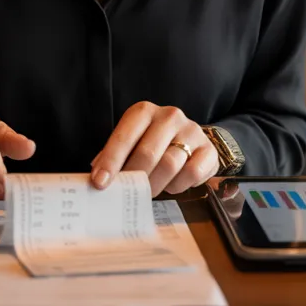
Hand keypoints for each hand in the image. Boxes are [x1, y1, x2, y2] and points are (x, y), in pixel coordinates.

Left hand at [90, 102, 218, 196]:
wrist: (189, 138)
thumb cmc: (152, 141)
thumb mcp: (132, 141)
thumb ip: (114, 155)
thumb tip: (97, 178)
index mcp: (144, 112)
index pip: (124, 136)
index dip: (110, 161)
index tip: (100, 183)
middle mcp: (169, 116)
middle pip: (147, 153)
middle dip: (134, 178)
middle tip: (127, 194)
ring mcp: (191, 131)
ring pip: (169, 165)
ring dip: (155, 185)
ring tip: (148, 192)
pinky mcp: (208, 149)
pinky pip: (192, 173)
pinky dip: (179, 186)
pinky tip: (171, 185)